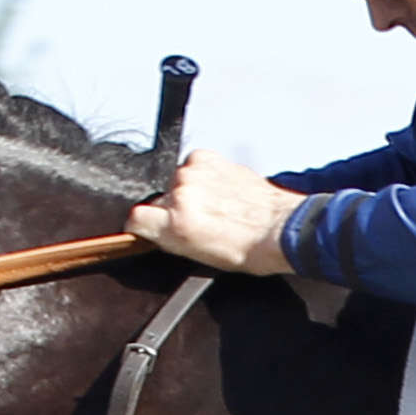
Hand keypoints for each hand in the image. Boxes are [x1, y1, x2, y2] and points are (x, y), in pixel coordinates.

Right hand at [129, 149, 293, 276]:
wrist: (279, 228)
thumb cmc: (247, 248)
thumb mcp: (198, 255)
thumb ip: (170, 238)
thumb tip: (155, 228)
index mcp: (174, 226)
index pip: (135, 218)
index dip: (142, 225)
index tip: (150, 228)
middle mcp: (180, 196)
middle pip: (160, 200)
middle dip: (176, 209)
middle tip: (201, 220)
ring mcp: (193, 174)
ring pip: (178, 182)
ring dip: (192, 191)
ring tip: (217, 204)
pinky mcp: (208, 158)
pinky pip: (194, 164)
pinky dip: (204, 174)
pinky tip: (221, 188)